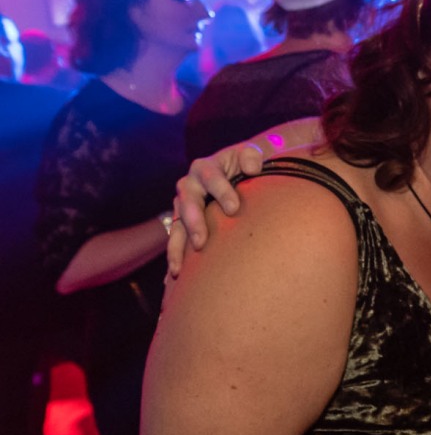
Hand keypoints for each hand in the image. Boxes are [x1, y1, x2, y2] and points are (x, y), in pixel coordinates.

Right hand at [168, 142, 267, 274]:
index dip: (222, 191)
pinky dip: (176, 258)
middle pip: (187, 203)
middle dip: (194, 223)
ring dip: (176, 247)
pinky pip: (178, 241)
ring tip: (178, 270)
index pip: (211, 177)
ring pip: (177, 226)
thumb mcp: (250, 155)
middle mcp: (190, 186)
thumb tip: (253, 168)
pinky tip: (172, 279)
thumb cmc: (248, 164)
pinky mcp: (185, 223)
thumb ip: (251, 157)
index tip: (234, 208)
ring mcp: (185, 206)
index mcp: (205, 167)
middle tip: (201, 242)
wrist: (239, 172)